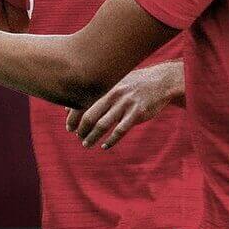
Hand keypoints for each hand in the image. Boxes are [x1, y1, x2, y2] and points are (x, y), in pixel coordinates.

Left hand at [65, 61, 180, 148]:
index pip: (82, 104)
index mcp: (104, 86)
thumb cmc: (132, 83)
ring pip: (103, 125)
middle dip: (81, 129)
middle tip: (77, 137)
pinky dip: (111, 140)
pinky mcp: (137, 113)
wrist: (159, 81)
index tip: (69, 128)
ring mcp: (124, 104)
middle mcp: (112, 95)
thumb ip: (94, 94)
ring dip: (92, 137)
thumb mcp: (113, 83)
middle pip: (89, 115)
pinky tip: (105, 146)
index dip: (73, 118)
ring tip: (86, 144)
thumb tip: (70, 107)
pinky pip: (120, 130)